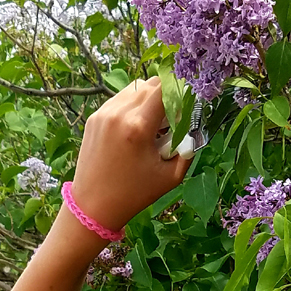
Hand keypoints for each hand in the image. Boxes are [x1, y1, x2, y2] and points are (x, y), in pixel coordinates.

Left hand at [70, 77, 193, 231]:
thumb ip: (188, 147)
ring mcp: (104, 113)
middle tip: (171, 118)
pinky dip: (132, 106)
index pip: (165, 88)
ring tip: (153, 124)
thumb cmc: (136, 194)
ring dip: (149, 98)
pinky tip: (136, 128)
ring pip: (135, 87)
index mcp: (139, 127)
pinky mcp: (95, 117)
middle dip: (166, 95)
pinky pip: (120, 99)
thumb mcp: (171, 176)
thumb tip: (195, 123)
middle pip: (151, 83)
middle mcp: (119, 113)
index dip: (180, 92)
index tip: (186, 105)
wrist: (94, 206)